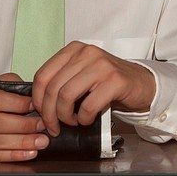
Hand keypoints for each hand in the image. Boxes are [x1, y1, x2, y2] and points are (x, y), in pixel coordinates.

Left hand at [32, 42, 155, 135]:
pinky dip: (83, 118)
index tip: (42, 114)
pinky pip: (88, 106)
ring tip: (72, 122)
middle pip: (53, 88)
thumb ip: (61, 80)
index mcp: (74, 49)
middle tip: (54, 127)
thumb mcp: (81, 74)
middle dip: (49, 114)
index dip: (38, 99)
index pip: (43, 75)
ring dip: (65, 116)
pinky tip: (87, 119)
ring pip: (66, 96)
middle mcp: (87, 53)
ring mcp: (102, 65)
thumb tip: (36, 103)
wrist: (141, 84)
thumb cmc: (106, 83)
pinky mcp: (115, 80)